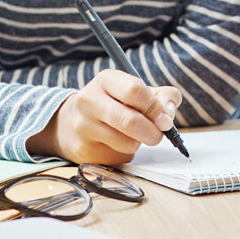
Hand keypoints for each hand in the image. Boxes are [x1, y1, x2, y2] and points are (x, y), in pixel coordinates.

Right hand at [28, 69, 181, 163]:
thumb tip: (168, 116)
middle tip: (158, 135)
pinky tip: (116, 144)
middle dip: (153, 132)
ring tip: (132, 135)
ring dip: (139, 143)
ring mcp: (82, 126)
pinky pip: (118, 158)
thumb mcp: (138, 91)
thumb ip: (163, 97)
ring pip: (127, 143)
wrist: (71, 122)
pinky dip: (126, 154)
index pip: (135, 91)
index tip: (165, 120)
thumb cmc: (116, 104)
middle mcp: (89, 100)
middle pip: (130, 121)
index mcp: (106, 80)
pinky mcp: (82, 150)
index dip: (156, 108)